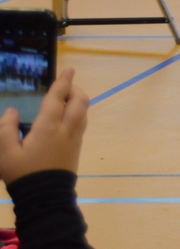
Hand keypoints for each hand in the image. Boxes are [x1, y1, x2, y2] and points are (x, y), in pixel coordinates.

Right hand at [0, 68, 87, 184]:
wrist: (45, 196)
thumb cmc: (23, 173)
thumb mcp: (5, 153)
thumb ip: (5, 129)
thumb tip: (10, 111)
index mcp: (49, 127)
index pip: (58, 98)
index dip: (64, 82)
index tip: (69, 70)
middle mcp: (67, 129)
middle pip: (80, 101)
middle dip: (75, 89)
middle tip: (65, 86)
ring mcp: (75, 138)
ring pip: (84, 112)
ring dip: (78, 101)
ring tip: (66, 100)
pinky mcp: (77, 147)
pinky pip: (82, 123)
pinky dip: (78, 113)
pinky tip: (67, 118)